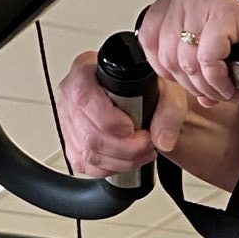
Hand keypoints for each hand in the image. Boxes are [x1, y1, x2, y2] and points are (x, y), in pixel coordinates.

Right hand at [54, 50, 190, 175]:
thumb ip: (170, 110)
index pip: (84, 97)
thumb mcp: (168, 87)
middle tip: (147, 143)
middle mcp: (71, 95)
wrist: (144, 100)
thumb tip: (162, 140)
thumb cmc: (146, 87)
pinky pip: (87, 165)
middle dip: (125, 147)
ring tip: (143, 151)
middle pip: (89, 133)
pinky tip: (127, 158)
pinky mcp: (72, 145)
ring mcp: (68, 122)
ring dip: (122, 160)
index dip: (109, 119)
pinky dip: (112, 167)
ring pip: (88, 153)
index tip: (133, 127)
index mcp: (85, 70)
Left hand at [138, 0, 238, 113]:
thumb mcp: (220, 30)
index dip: (164, 68)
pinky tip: (231, 88)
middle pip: (167, 55)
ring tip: (225, 93)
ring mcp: (203, 0)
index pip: (149, 36)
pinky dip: (218, 82)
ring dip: (207, 88)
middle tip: (213, 94)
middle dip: (190, 85)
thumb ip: (201, 57)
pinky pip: (208, 61)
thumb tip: (200, 97)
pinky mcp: (225, 12)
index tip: (184, 81)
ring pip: (186, 63)